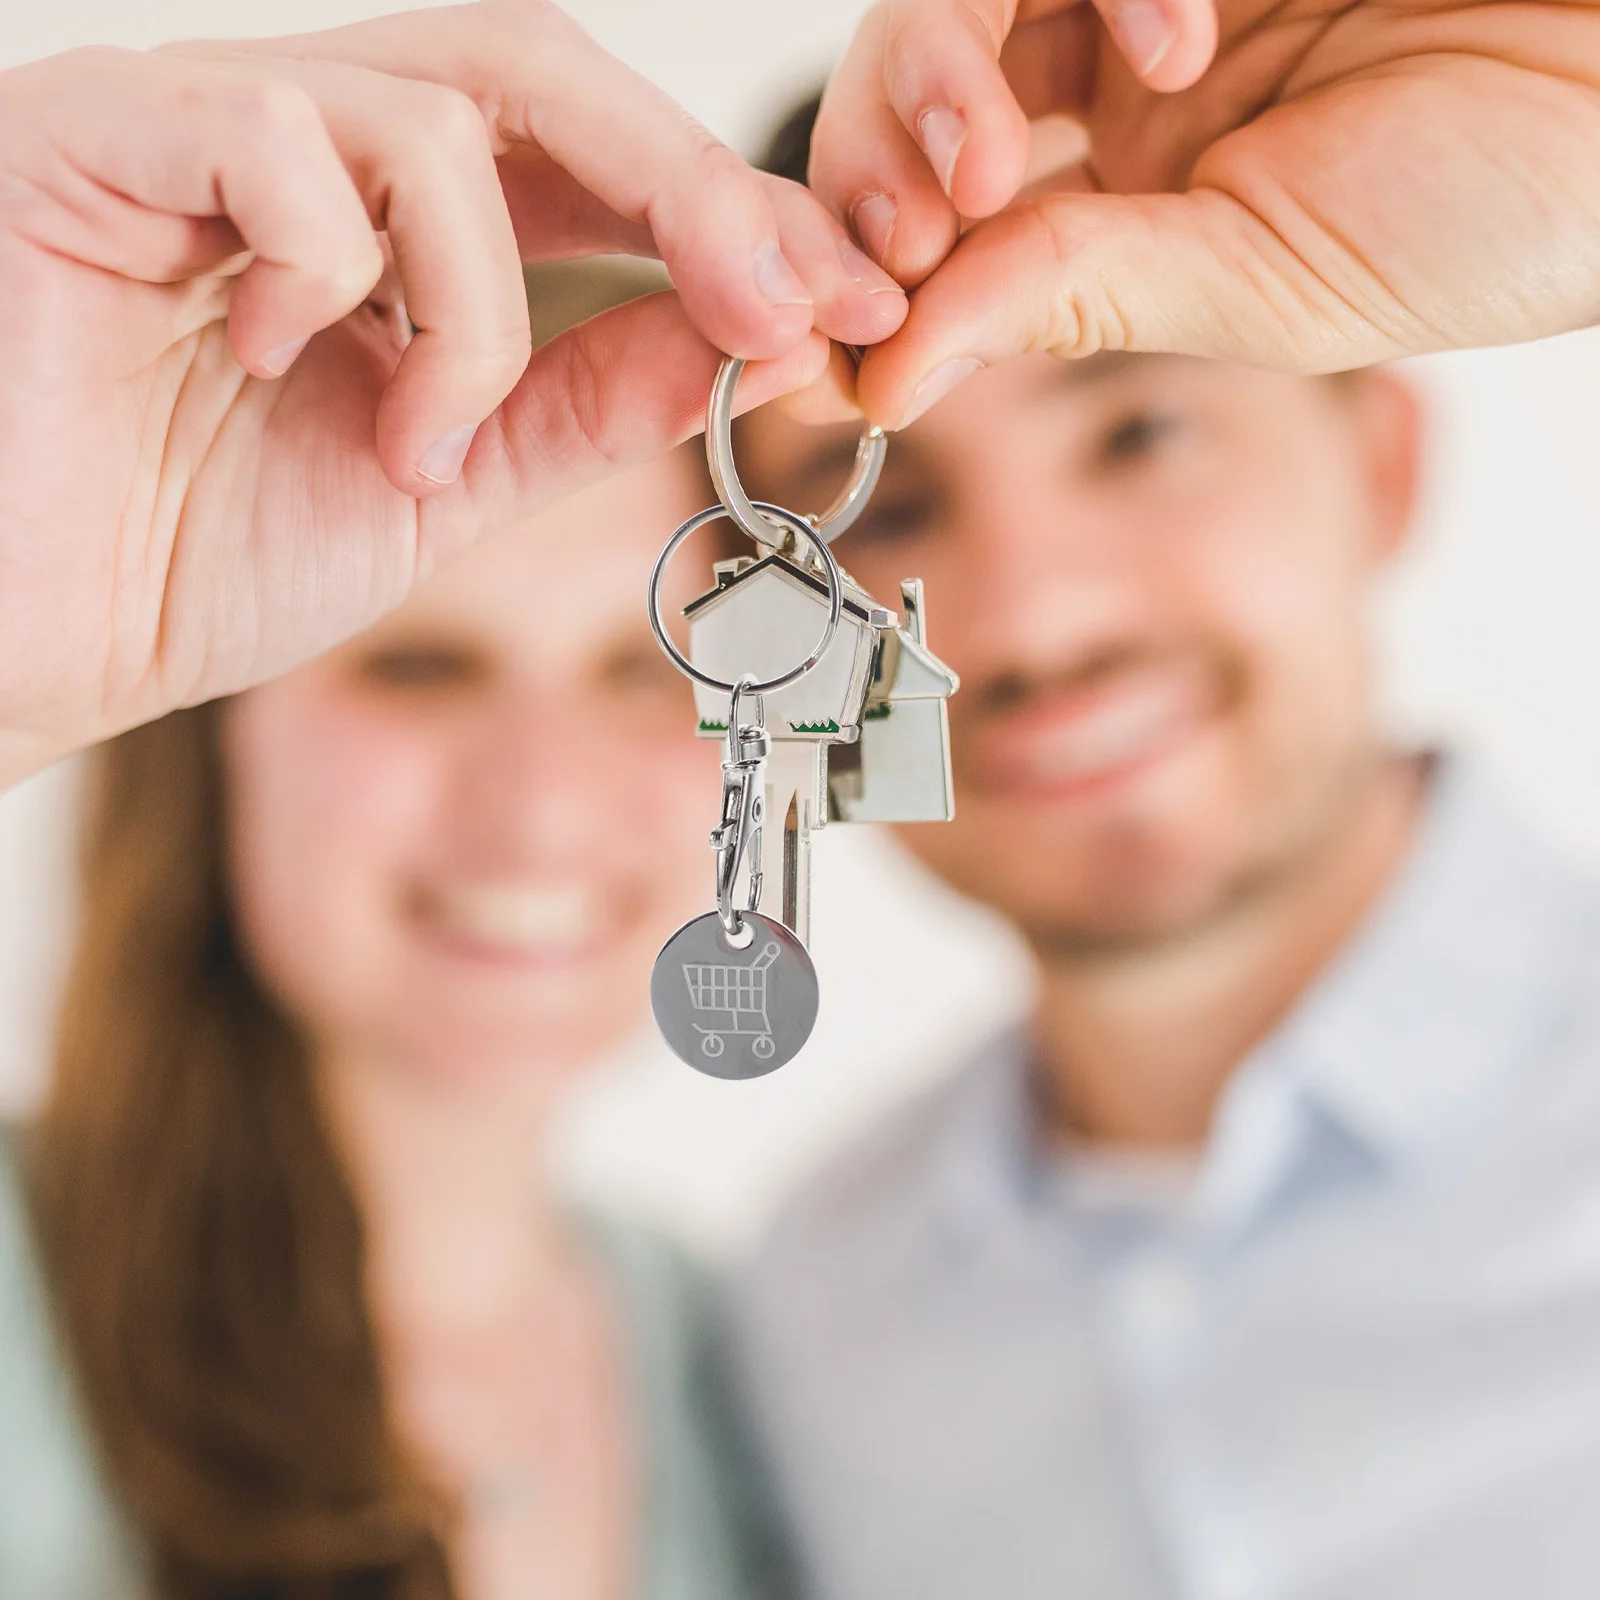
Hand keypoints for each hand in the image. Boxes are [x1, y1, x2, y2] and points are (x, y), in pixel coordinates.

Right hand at [0, 2, 907, 784]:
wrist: (25, 631)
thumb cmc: (196, 558)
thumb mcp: (448, 488)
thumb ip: (584, 402)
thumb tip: (754, 338)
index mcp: (395, 228)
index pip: (593, 161)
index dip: (731, 220)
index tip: (850, 307)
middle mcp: (308, 148)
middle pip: (539, 70)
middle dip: (686, 188)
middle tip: (780, 300)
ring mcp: (201, 125)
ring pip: (430, 111)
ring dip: (474, 300)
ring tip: (420, 445)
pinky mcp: (94, 133)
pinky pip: (275, 130)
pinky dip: (328, 260)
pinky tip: (281, 358)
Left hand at [812, 0, 1599, 425]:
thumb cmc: (1498, 207)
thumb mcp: (1262, 290)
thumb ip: (1071, 304)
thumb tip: (883, 384)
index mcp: (1119, 215)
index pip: (936, 237)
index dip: (858, 282)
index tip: (811, 348)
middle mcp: (1109, 96)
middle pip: (905, 108)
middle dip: (872, 178)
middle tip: (906, 240)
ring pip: (958, 3)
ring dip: (939, 78)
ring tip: (988, 164)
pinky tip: (1174, 40)